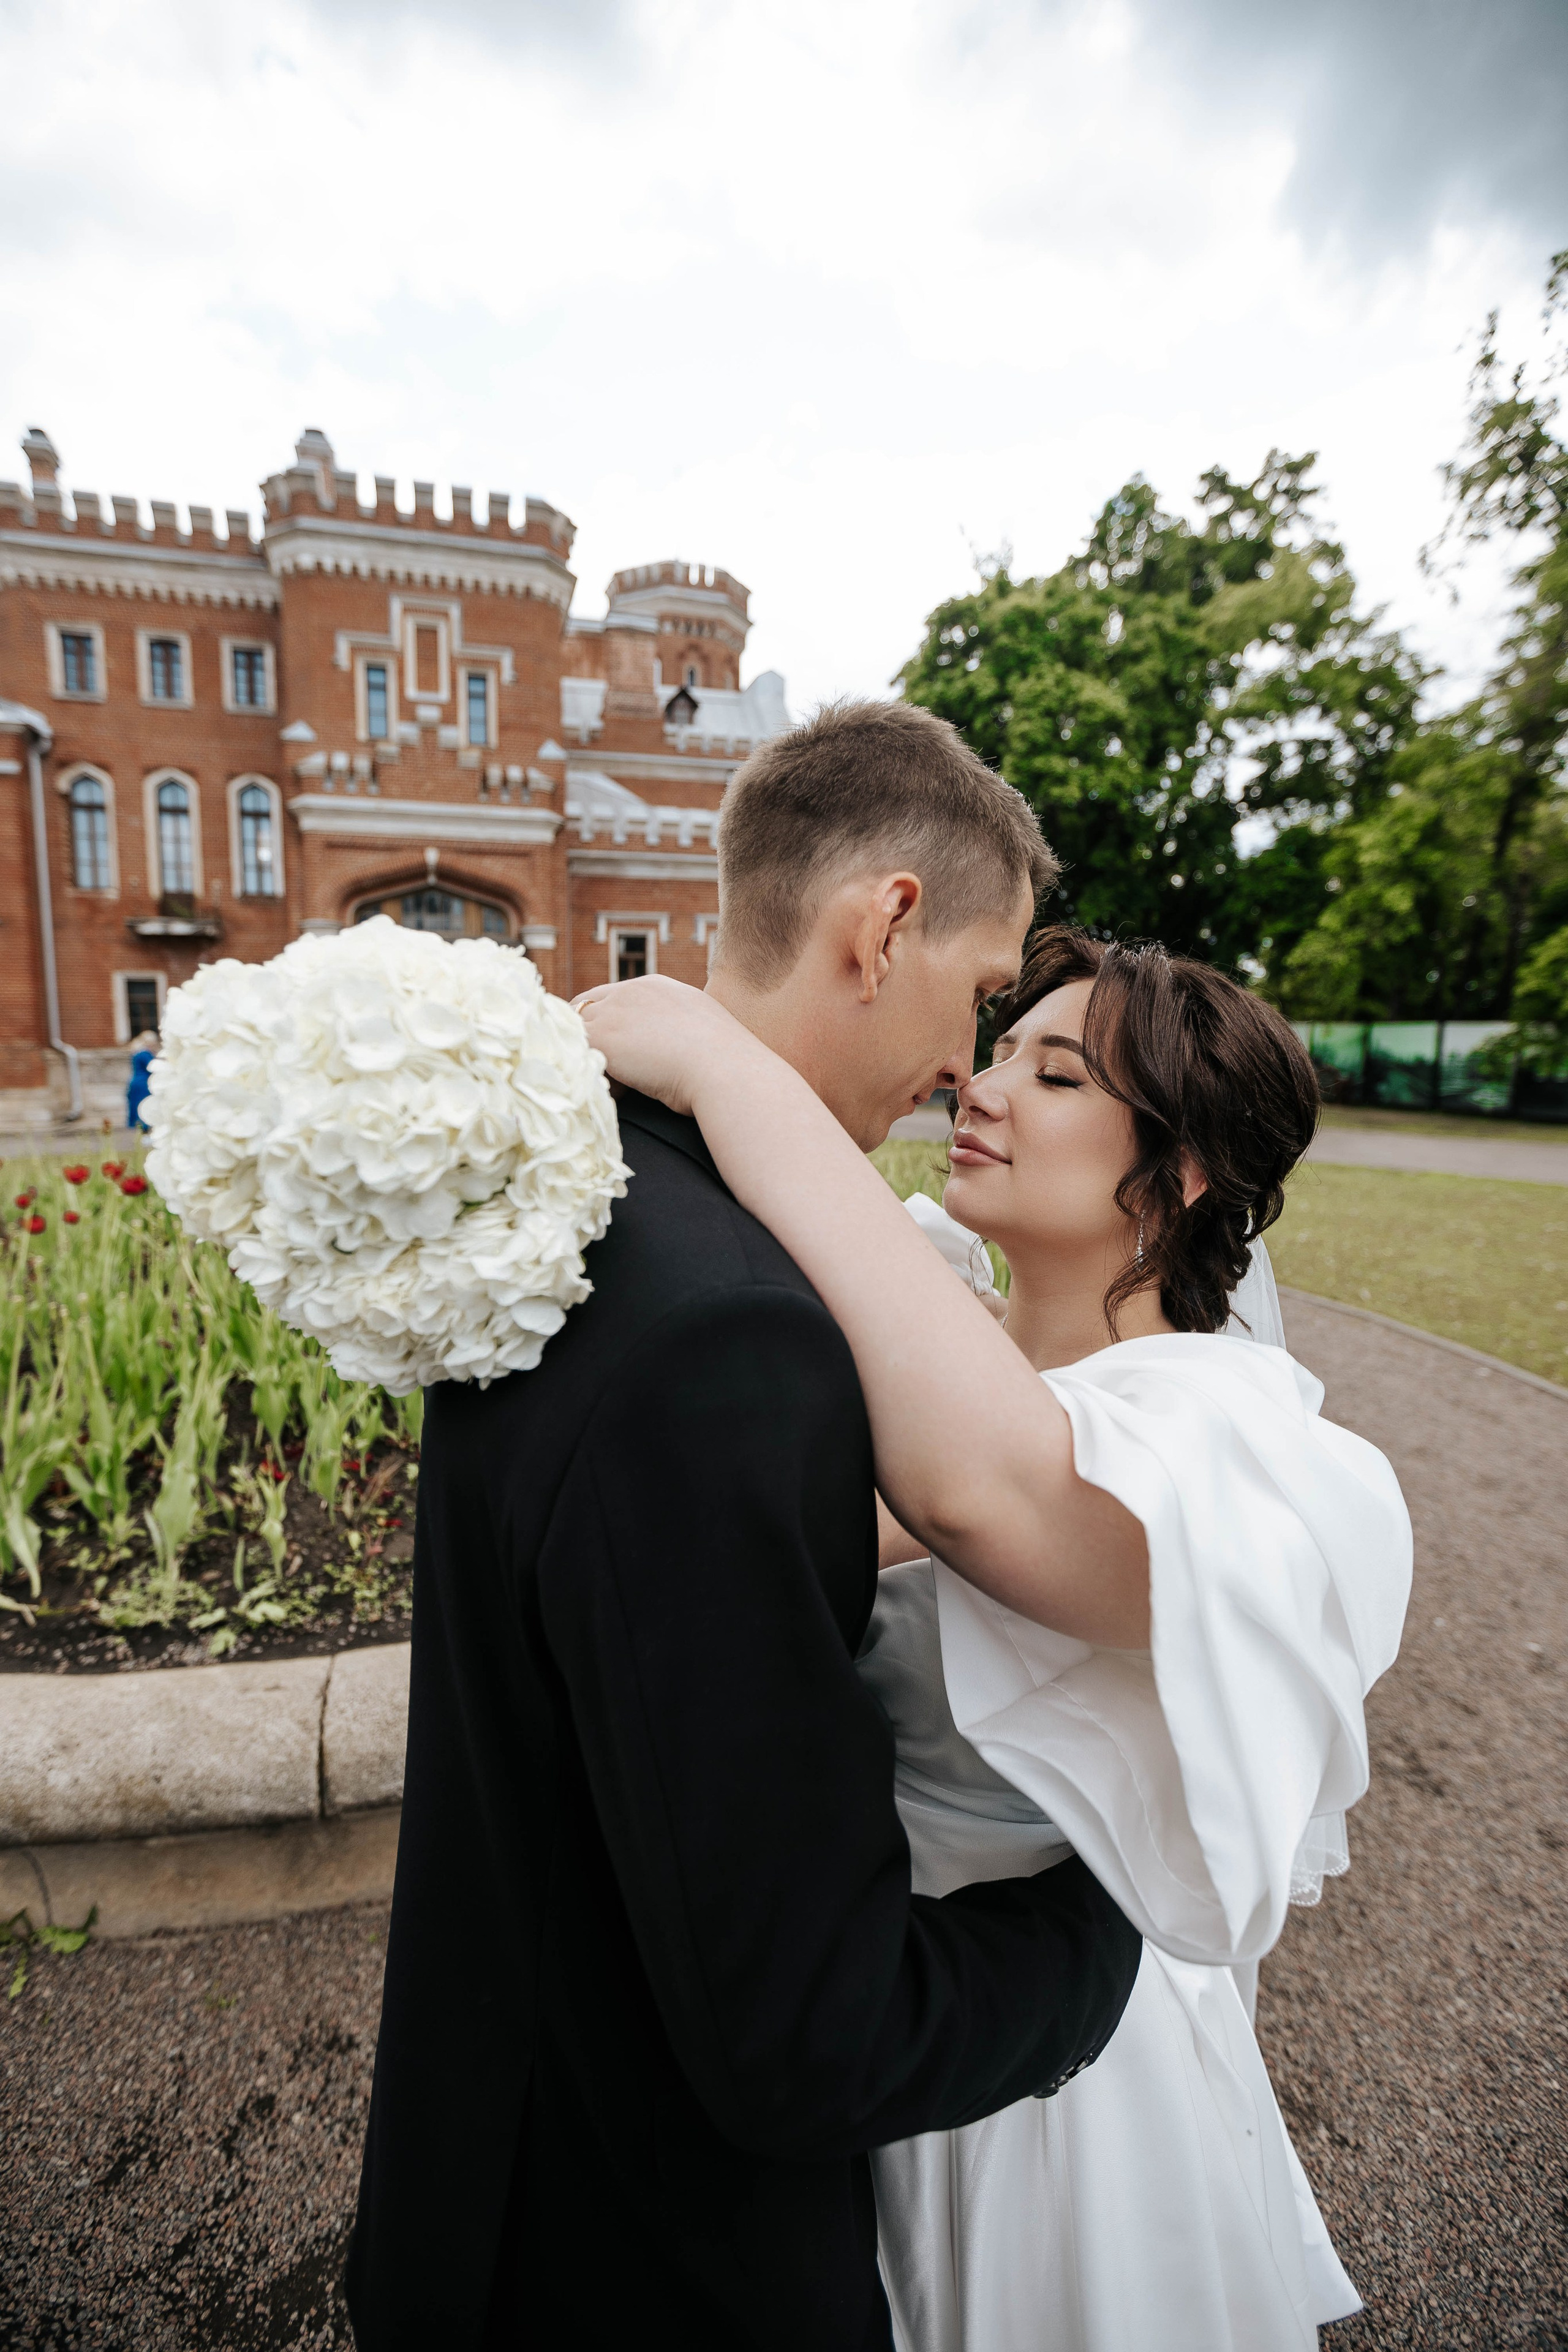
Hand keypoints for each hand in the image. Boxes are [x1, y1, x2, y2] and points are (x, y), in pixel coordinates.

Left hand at [573, 976, 758, 1118]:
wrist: (724, 1068)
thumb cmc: (725, 1060)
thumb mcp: (704, 1027)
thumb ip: (683, 1025)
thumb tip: (681, 1043)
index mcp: (656, 986)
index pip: (613, 997)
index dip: (610, 1023)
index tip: (618, 1050)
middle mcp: (630, 991)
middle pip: (588, 1007)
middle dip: (592, 1036)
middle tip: (605, 1070)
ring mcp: (613, 1011)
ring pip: (580, 1032)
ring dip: (589, 1056)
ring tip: (615, 1087)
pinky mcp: (601, 1036)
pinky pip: (578, 1053)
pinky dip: (589, 1074)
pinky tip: (616, 1093)